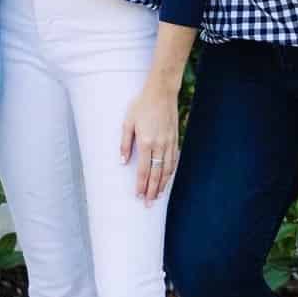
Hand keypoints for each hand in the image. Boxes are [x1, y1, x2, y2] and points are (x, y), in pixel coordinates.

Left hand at [119, 79, 179, 205]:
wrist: (161, 92)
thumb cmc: (141, 105)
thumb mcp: (128, 122)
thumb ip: (125, 143)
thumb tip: (122, 162)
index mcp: (146, 142)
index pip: (143, 170)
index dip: (141, 185)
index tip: (138, 196)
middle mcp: (160, 145)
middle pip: (156, 174)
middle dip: (152, 191)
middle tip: (148, 204)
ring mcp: (169, 143)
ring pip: (167, 170)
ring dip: (162, 184)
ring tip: (158, 196)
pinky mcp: (175, 139)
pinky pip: (174, 160)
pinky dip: (170, 172)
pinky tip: (167, 179)